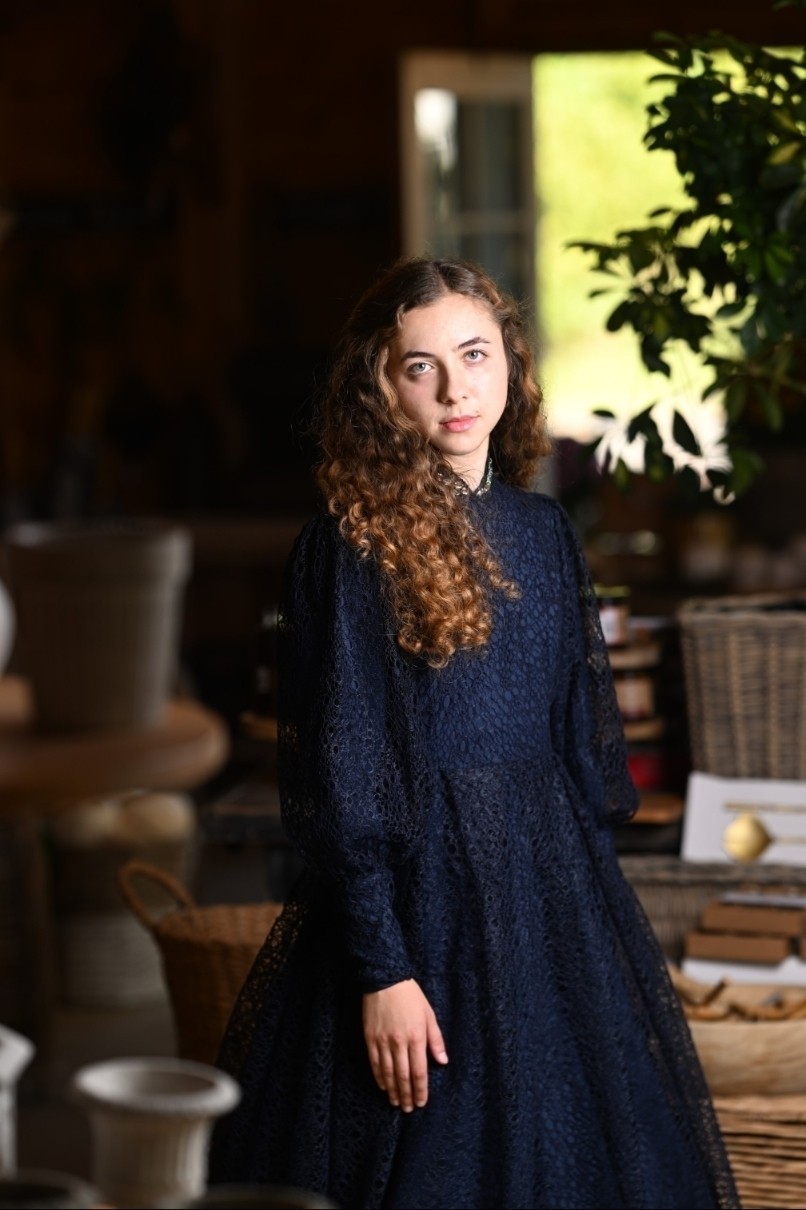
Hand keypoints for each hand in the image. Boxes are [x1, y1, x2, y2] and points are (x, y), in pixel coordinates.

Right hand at [362, 979, 447, 1111]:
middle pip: (403, 1076)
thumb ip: (435, 1039)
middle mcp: (399, 1042)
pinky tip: (383, 1086)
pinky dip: (379, 1077)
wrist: (384, 979)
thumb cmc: (410, 996)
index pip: (419, 1071)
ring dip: (393, 1090)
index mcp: (416, 1036)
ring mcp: (383, 1041)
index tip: (422, 1102)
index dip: (421, 1089)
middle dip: (407, 1095)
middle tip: (409, 1109)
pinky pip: (375, 1063)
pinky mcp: (370, 1038)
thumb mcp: (429, 1014)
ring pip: (388, 1073)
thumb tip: (443, 1061)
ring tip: (396, 1102)